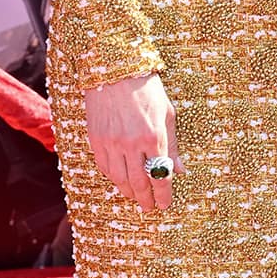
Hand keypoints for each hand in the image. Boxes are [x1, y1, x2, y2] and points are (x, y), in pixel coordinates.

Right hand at [84, 73, 184, 212]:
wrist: (114, 69)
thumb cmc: (146, 89)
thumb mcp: (167, 114)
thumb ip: (173, 145)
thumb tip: (180, 170)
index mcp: (153, 136)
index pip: (160, 175)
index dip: (163, 194)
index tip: (165, 205)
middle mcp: (131, 143)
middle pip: (139, 182)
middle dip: (146, 199)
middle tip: (150, 208)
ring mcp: (111, 142)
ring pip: (120, 179)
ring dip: (129, 192)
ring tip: (136, 198)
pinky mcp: (96, 139)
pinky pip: (104, 167)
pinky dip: (113, 178)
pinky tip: (120, 182)